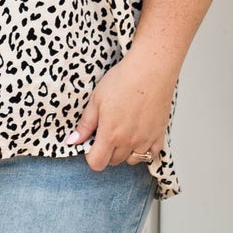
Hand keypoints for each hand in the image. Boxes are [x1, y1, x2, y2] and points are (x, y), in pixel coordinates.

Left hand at [65, 53, 174, 171]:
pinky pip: (151, 154)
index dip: (91, 156)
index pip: (97, 163)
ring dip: (125, 152)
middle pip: (113, 161)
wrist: (151, 69)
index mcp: (109, 134)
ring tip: (123, 133)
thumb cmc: (123, 80)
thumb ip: (85, 125)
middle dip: (106, 152)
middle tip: (107, 132)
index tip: (91, 143)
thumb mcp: (96, 100)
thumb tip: (72, 141)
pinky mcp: (159, 134)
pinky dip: (144, 150)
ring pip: (132, 160)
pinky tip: (139, 136)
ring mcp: (145, 139)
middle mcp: (128, 141)